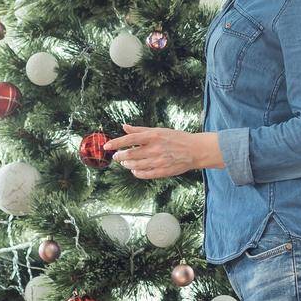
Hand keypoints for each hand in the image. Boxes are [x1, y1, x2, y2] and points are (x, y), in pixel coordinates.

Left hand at [104, 124, 222, 179]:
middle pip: (130, 154)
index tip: (107, 146)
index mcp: (153, 136)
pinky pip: (144, 174)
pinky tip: (134, 170)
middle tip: (116, 156)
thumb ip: (139, 130)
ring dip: (127, 164)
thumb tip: (124, 126)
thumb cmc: (175, 138)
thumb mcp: (158, 130)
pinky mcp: (163, 171)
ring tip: (125, 162)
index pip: (130, 139)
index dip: (116, 143)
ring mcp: (159, 161)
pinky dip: (136, 172)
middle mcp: (155, 149)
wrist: (194, 150)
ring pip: (135, 165)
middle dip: (120, 156)